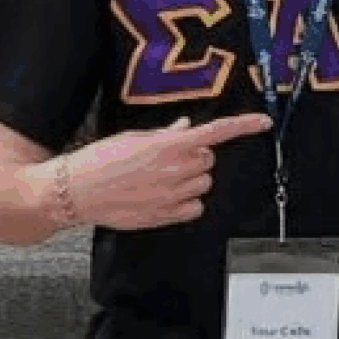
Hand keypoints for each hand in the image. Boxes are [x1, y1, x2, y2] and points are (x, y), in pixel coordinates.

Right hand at [68, 110, 271, 230]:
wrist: (75, 191)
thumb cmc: (100, 160)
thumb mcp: (133, 138)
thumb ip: (166, 135)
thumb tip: (187, 128)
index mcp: (167, 146)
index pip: (215, 133)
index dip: (243, 126)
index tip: (263, 122)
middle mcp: (175, 170)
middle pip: (208, 160)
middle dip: (194, 156)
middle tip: (167, 158)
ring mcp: (172, 195)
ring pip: (203, 183)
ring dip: (189, 179)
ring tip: (158, 178)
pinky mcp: (167, 216)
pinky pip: (196, 207)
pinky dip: (187, 202)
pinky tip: (163, 197)